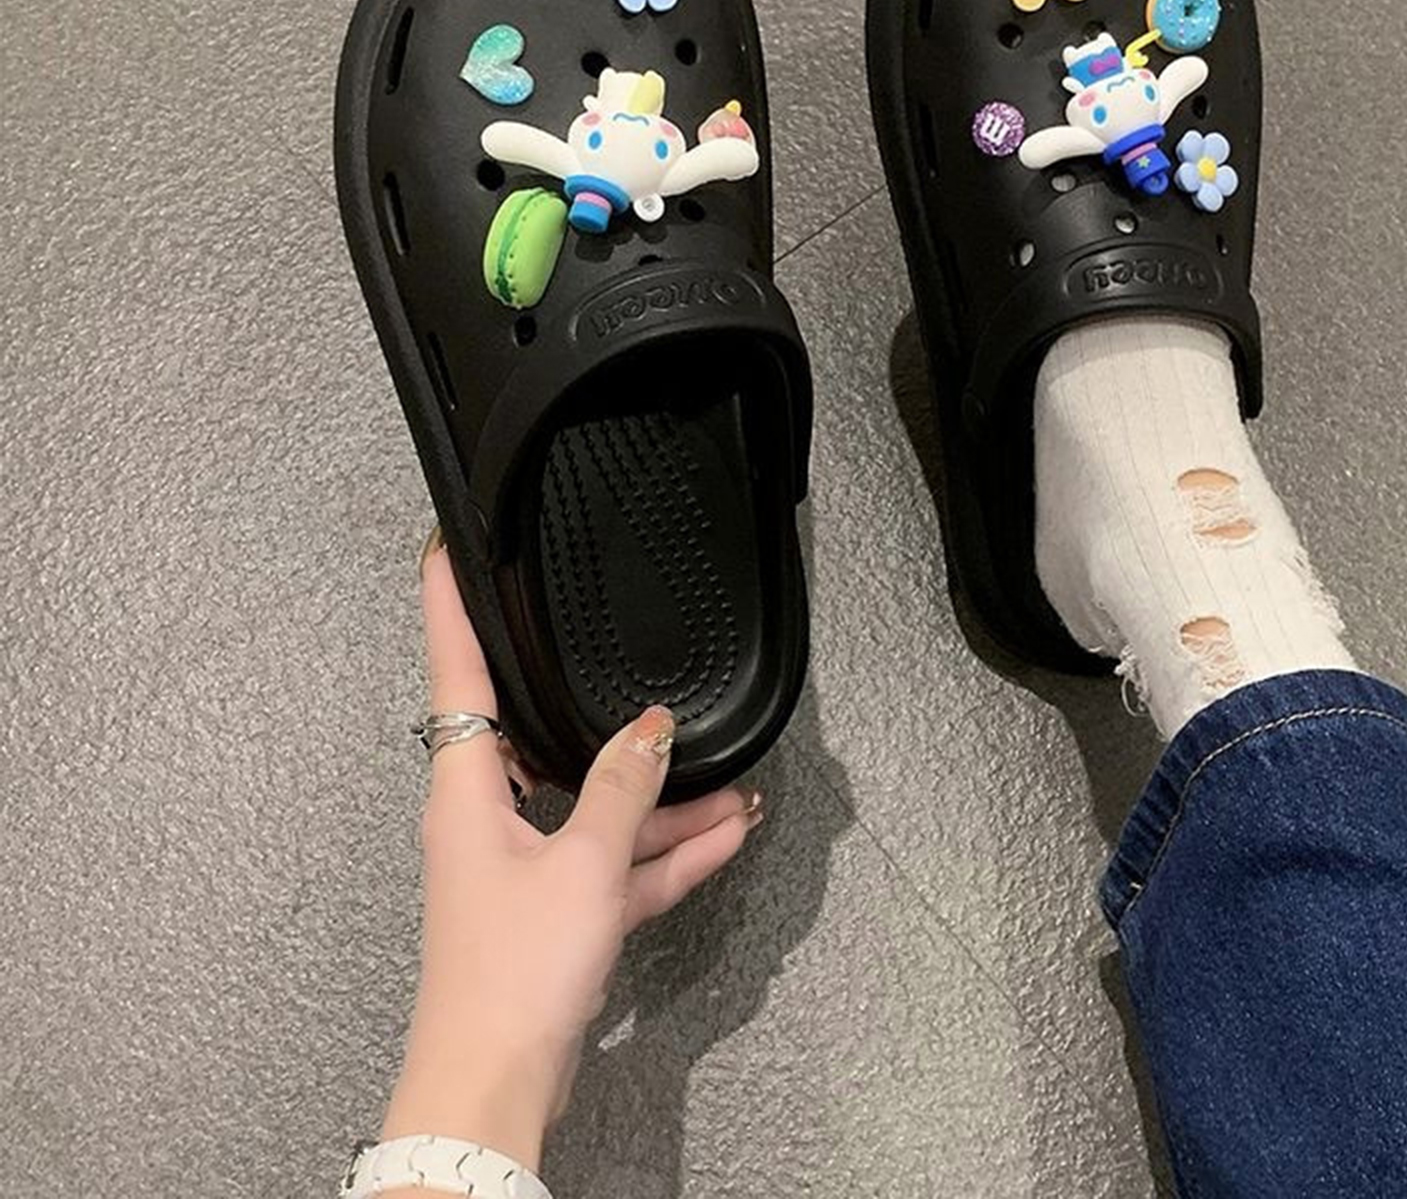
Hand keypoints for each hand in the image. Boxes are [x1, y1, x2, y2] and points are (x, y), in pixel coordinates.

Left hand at [381, 537, 762, 1172]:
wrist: (496, 1084)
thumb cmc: (511, 970)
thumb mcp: (582, 861)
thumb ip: (622, 785)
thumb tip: (652, 727)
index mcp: (466, 788)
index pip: (455, 674)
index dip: (450, 609)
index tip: (443, 551)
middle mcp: (487, 819)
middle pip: (549, 743)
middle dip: (610, 719)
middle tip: (636, 670)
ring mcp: (522, 868)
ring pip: (597, 810)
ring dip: (663, 802)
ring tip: (735, 784)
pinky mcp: (554, 914)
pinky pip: (615, 863)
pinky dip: (664, 852)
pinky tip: (723, 836)